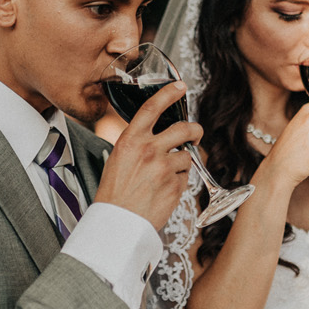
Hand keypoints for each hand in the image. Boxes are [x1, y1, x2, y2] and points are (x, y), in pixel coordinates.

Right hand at [94, 80, 199, 231]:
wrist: (117, 223)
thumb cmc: (114, 194)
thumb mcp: (117, 159)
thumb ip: (137, 144)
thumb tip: (157, 136)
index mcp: (130, 141)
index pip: (151, 108)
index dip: (168, 94)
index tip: (180, 86)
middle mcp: (148, 150)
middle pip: (183, 129)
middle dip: (194, 130)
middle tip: (195, 134)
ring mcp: (164, 168)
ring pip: (187, 156)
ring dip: (182, 164)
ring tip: (165, 177)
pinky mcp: (175, 186)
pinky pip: (187, 178)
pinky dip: (180, 182)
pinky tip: (164, 191)